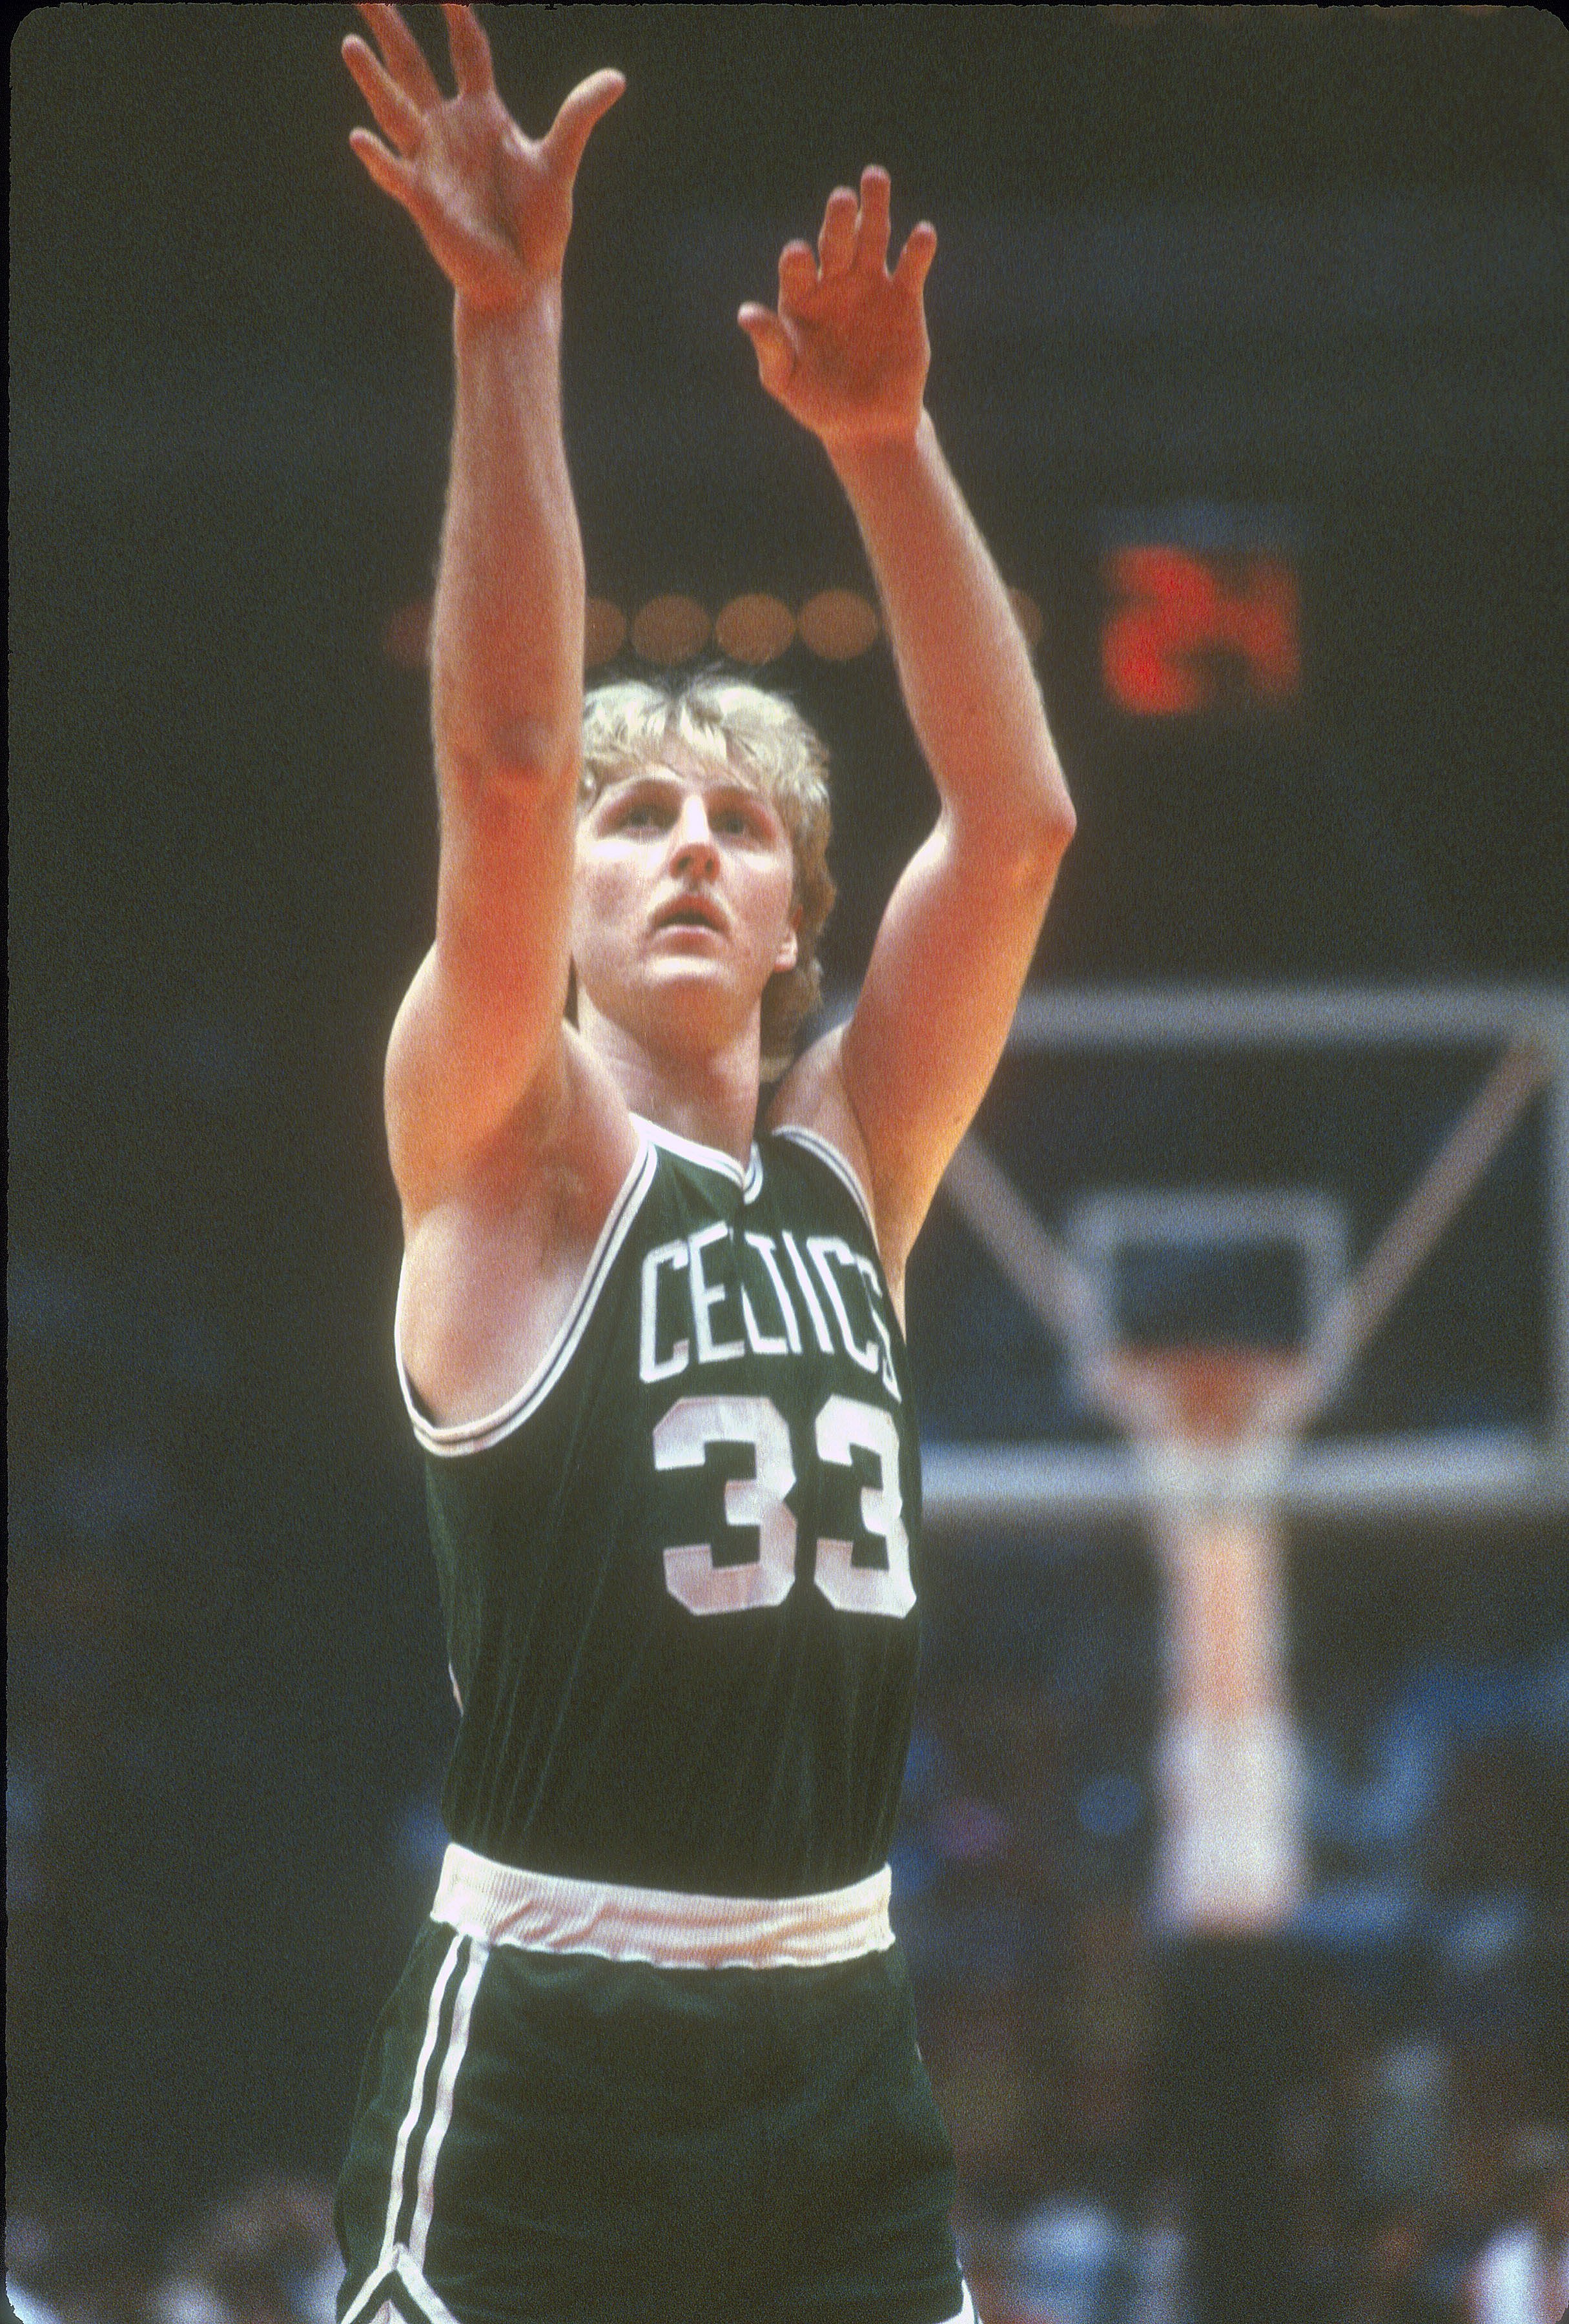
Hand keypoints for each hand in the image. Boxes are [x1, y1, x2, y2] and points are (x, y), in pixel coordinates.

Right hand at [342, 4, 622, 307]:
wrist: (521, 282)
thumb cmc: (537, 227)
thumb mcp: (558, 163)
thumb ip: (578, 117)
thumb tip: (617, 78)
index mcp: (483, 113)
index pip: (467, 49)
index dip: (459, 13)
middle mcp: (449, 129)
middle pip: (413, 65)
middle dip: (390, 25)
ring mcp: (431, 162)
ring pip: (395, 111)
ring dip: (373, 81)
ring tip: (351, 45)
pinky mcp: (423, 200)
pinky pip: (395, 174)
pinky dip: (379, 158)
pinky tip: (361, 138)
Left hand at [738, 168, 936, 453]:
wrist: (866, 423)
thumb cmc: (817, 402)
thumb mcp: (785, 380)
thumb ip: (770, 346)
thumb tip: (746, 313)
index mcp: (800, 298)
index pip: (796, 270)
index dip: (797, 261)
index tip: (799, 255)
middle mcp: (835, 282)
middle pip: (835, 242)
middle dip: (837, 220)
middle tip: (840, 198)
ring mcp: (871, 285)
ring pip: (872, 238)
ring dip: (874, 209)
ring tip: (873, 177)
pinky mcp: (904, 298)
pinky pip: (911, 268)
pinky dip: (918, 250)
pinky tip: (922, 233)